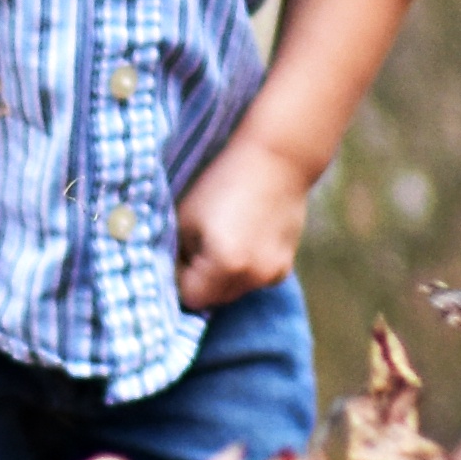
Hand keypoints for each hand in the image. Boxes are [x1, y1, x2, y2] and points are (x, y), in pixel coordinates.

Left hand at [173, 134, 314, 309]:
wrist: (277, 160)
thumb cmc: (223, 183)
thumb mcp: (185, 218)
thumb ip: (176, 254)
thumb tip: (175, 273)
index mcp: (224, 265)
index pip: (190, 297)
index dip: (180, 276)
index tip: (182, 252)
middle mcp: (252, 278)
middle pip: (214, 300)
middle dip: (201, 280)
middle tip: (201, 244)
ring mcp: (273, 275)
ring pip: (235, 292)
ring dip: (223, 277)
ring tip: (226, 239)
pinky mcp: (285, 268)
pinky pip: (254, 280)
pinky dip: (245, 269)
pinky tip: (246, 239)